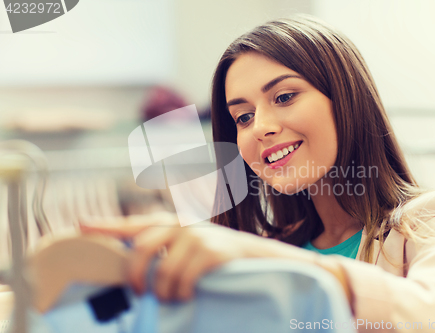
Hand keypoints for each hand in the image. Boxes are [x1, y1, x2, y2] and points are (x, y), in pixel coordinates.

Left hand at [80, 214, 263, 301]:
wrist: (247, 253)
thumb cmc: (207, 251)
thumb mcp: (182, 243)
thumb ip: (159, 247)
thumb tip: (130, 267)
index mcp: (167, 223)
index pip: (131, 224)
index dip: (105, 226)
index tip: (80, 224)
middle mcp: (178, 224)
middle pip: (141, 251)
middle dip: (136, 278)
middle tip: (141, 294)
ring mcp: (195, 236)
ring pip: (163, 272)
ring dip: (164, 293)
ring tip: (171, 297)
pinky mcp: (210, 251)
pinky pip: (184, 280)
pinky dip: (182, 294)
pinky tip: (187, 294)